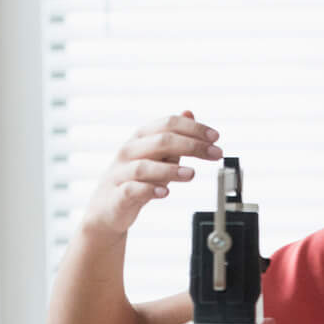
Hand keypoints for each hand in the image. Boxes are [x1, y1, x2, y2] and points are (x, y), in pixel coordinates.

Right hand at [80, 112, 221, 236]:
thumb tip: (189, 113)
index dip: (194, 128)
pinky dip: (149, 190)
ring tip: (192, 174)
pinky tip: (164, 193)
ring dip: (171, 169)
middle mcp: (129, 151)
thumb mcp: (156, 156)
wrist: (107, 210)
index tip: (215, 138)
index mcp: (141, 138)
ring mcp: (121, 173)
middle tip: (215, 154)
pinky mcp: (117, 196)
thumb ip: (173, 137)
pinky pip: (132, 190)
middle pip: (160, 141)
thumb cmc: (135, 181)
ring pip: (144, 166)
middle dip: (192, 146)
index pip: (168, 124)